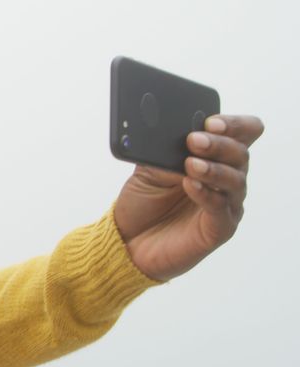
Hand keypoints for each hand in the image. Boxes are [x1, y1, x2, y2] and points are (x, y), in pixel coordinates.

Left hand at [113, 115, 263, 280]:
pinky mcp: (220, 228)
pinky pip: (221, 208)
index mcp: (215, 157)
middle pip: (240, 153)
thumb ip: (164, 151)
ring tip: (190, 163)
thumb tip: (174, 133)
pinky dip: (206, 194)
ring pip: (235, 180)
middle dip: (219, 143)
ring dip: (213, 168)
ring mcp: (227, 203)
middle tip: (194, 140)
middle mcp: (227, 178)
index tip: (210, 121)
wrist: (127, 240)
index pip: (243, 133)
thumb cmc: (142, 203)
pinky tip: (189, 185)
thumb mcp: (148, 170)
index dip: (234, 125)